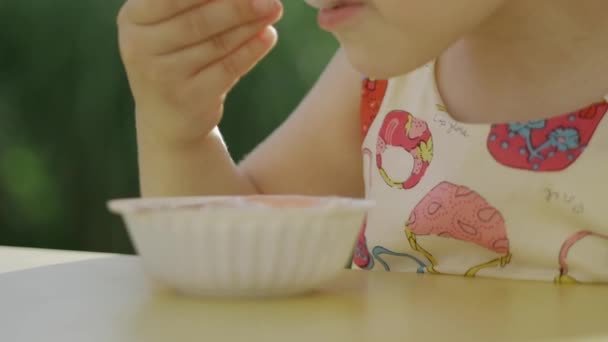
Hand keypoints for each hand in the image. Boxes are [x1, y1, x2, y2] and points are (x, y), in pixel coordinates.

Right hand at [117, 0, 282, 144]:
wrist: (168, 118)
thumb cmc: (175, 57)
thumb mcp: (170, 25)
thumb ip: (197, 4)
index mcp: (134, 18)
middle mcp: (140, 47)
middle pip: (198, 20)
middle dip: (238, 5)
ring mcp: (163, 76)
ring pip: (216, 44)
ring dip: (250, 25)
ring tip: (274, 9)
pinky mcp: (189, 98)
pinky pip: (228, 68)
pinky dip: (251, 50)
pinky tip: (269, 35)